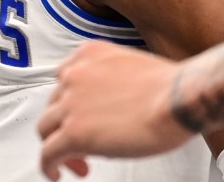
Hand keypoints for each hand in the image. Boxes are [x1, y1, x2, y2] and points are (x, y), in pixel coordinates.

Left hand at [37, 42, 196, 179]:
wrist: (177, 99)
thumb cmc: (170, 87)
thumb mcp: (133, 68)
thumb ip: (111, 81)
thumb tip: (109, 104)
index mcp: (90, 53)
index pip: (65, 77)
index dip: (71, 101)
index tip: (79, 113)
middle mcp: (75, 74)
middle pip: (53, 104)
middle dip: (64, 124)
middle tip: (81, 141)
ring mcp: (71, 103)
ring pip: (45, 128)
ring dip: (57, 146)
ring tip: (74, 161)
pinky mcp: (74, 132)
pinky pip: (48, 153)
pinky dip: (49, 166)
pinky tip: (58, 174)